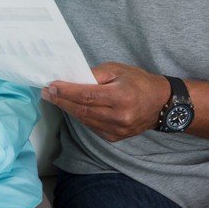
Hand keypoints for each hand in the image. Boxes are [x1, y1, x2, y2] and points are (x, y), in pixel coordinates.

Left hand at [42, 62, 169, 141]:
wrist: (161, 104)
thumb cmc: (138, 82)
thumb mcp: (118, 70)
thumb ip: (95, 74)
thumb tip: (71, 78)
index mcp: (121, 97)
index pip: (86, 95)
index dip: (66, 91)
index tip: (51, 86)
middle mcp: (119, 117)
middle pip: (82, 109)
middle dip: (61, 100)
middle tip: (46, 92)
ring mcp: (117, 130)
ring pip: (84, 119)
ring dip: (67, 109)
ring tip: (54, 98)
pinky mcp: (114, 137)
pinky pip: (91, 126)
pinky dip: (80, 116)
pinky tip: (71, 107)